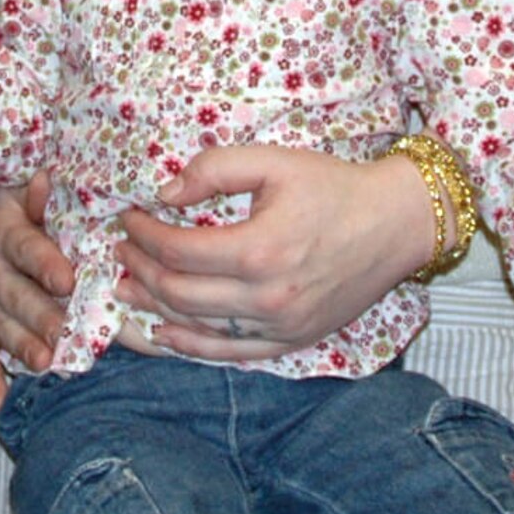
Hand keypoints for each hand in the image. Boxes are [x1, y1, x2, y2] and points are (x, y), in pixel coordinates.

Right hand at [0, 136, 73, 409]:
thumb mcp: (13, 188)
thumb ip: (36, 193)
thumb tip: (50, 179)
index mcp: (1, 232)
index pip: (26, 249)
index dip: (45, 265)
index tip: (67, 281)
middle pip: (15, 296)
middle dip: (40, 316)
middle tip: (64, 334)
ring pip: (0, 328)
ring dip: (22, 347)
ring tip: (45, 363)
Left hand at [112, 143, 434, 358]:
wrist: (395, 224)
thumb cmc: (332, 186)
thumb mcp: (272, 160)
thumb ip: (214, 169)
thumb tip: (164, 192)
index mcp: (260, 251)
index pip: (178, 251)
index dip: (143, 235)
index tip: (127, 218)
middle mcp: (268, 299)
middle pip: (179, 294)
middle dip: (140, 271)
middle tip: (118, 252)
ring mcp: (282, 327)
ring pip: (198, 329)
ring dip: (154, 309)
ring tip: (124, 290)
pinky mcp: (293, 341)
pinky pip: (231, 353)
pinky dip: (191, 347)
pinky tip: (165, 332)